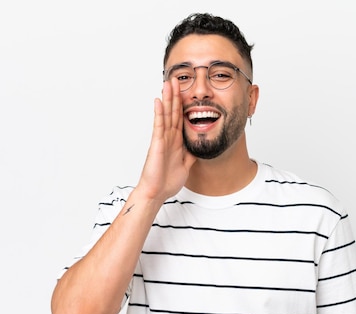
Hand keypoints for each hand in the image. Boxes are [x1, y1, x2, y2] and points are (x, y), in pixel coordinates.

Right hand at [136, 79, 196, 202]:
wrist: (157, 193)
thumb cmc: (167, 181)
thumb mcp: (186, 165)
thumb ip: (191, 154)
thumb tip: (198, 146)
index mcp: (177, 141)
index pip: (181, 118)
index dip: (183, 104)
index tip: (186, 90)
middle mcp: (169, 137)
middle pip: (173, 112)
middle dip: (175, 95)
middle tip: (176, 78)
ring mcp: (162, 139)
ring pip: (166, 114)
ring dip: (167, 98)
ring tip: (167, 82)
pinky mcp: (157, 144)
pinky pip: (159, 126)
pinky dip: (159, 113)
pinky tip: (159, 101)